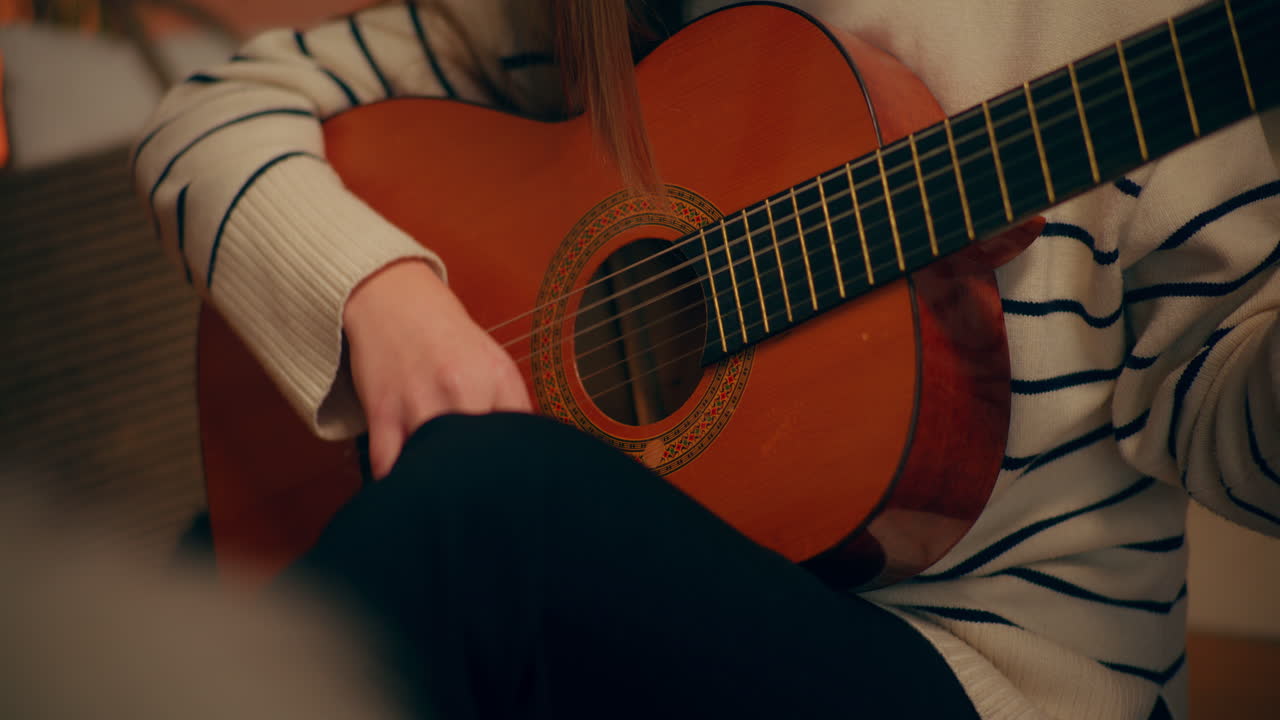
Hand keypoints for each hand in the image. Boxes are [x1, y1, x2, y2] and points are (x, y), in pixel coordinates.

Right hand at [342, 259, 531, 477]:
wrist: (394, 300)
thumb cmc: (446, 339)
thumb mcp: (494, 363)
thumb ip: (513, 407)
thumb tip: (531, 458)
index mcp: (499, 380)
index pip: (521, 441)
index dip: (517, 472)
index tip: (513, 489)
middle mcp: (464, 390)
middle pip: (481, 460)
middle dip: (480, 486)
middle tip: (479, 501)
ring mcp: (421, 403)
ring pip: (435, 467)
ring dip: (438, 488)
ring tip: (442, 496)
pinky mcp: (384, 411)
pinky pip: (390, 465)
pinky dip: (397, 483)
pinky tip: (405, 486)